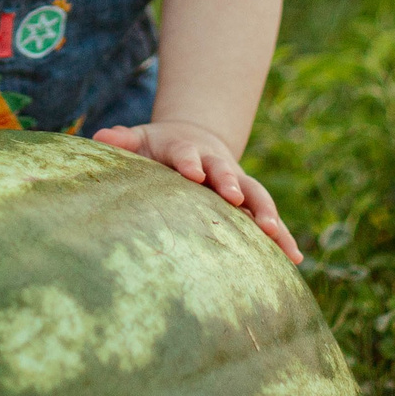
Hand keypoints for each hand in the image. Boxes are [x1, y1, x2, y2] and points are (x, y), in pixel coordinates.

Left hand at [92, 120, 301, 262]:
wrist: (198, 139)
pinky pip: (268, 218)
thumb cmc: (161, 147)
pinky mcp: (250, 203)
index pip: (187, 154)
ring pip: (255, 195)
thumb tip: (101, 136)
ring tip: (275, 234)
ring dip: (265, 213)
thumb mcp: (142, 138)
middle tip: (233, 195)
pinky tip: (293, 259)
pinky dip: (282, 237)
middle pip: (226, 171)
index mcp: (187, 150)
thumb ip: (124, 140)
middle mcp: (217, 165)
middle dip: (229, 182)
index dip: (190, 162)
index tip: (192, 173)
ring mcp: (237, 183)